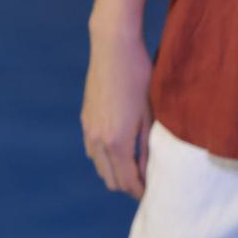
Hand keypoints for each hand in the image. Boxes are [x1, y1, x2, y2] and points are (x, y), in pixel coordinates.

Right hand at [81, 27, 153, 198]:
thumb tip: (147, 171)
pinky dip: (104, 157)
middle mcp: (98, 141)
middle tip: (145, 180)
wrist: (113, 46)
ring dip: (115, 171)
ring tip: (134, 165)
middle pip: (111, 180)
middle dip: (128, 185)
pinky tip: (117, 147)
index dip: (140, 191)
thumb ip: (146, 146)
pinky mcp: (85, 118)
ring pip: (99, 167)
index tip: (152, 191)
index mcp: (116, 142)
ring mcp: (88, 130)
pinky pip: (92, 150)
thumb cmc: (138, 75)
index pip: (127, 181)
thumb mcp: (148, 112)